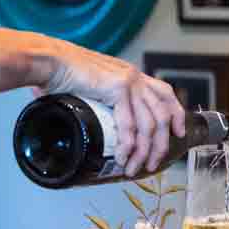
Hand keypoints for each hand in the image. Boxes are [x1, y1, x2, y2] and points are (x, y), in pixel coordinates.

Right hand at [35, 38, 184, 175]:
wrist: (50, 61)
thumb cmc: (62, 73)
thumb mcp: (91, 86)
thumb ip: (98, 102)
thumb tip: (91, 123)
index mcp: (131, 75)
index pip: (164, 93)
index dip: (175, 114)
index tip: (178, 132)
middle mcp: (135, 77)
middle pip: (162, 114)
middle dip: (160, 144)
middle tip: (153, 163)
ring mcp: (129, 82)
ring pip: (149, 124)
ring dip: (144, 151)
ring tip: (135, 168)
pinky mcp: (118, 89)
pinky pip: (129, 126)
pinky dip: (127, 146)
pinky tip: (123, 157)